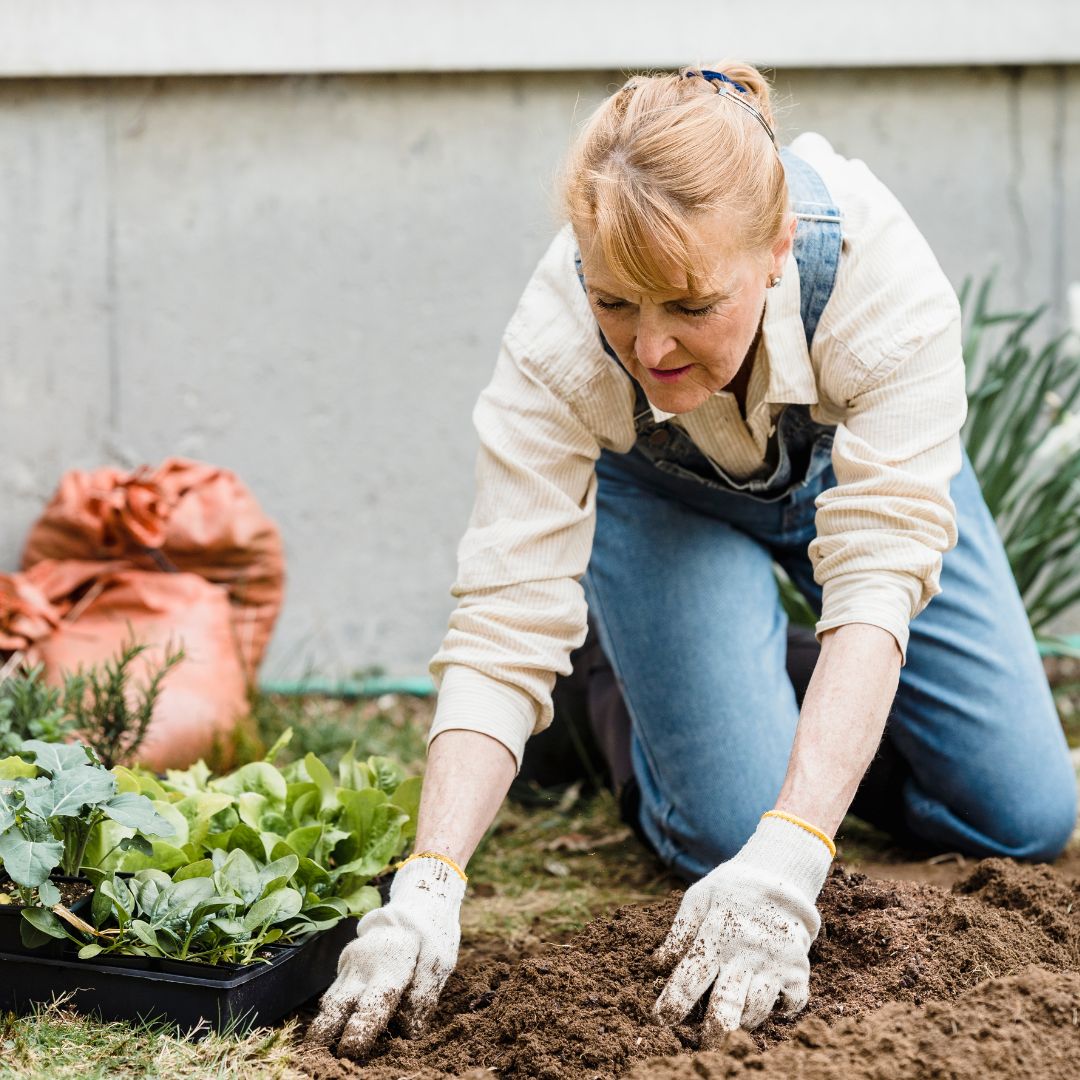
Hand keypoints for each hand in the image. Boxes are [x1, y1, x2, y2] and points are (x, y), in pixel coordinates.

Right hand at [307, 856, 465, 1058]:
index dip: (358, 1033)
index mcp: (388, 968)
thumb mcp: (439, 960)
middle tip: (318, 1057)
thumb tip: (410, 1031)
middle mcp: (362, 968)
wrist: (415, 902)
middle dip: (325, 1035)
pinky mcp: (346, 963)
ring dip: (323, 1026)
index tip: (351, 1052)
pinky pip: (334, 991)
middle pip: (336, 1007)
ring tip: (317, 1050)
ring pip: (330, 1000)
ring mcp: (350, 964)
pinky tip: (331, 1029)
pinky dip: (331, 1012)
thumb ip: (424, 994)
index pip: (370, 1008)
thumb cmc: (431, 934)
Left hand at [653, 814, 831, 1045]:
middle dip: (712, 1031)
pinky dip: (778, 1014)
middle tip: (703, 1045)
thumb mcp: (699, 897)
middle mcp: (745, 953)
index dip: (673, 1003)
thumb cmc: (732, 889)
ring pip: (756, 1010)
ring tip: (731, 1024)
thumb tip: (657, 965)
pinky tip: (766, 1009)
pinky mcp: (798, 971)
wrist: (781, 876)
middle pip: (726, 1003)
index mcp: (716, 935)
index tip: (661, 1020)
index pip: (690, 977)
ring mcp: (773, 964)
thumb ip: (679, 931)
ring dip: (741, 1022)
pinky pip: (789, 1006)